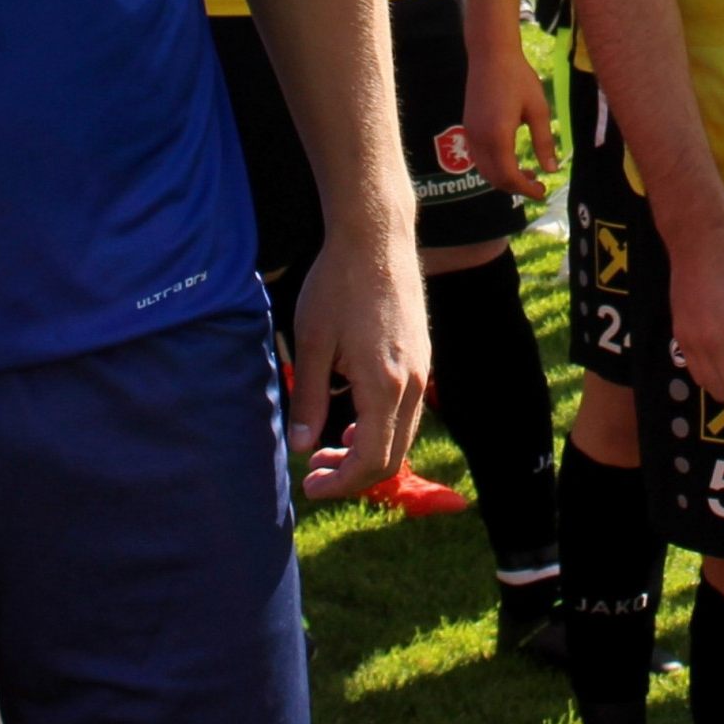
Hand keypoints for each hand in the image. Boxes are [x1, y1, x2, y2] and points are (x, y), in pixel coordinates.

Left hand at [289, 225, 429, 501]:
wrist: (376, 237)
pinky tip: (352, 419)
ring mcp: (422, 368)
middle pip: (392, 456)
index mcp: (384, 385)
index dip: (340, 484)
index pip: (370, 460)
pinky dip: (381, 427)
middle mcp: (412, 382)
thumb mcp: (312, 342)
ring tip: (327, 449)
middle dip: (352, 475)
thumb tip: (301, 447)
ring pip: (402, 433)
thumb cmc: (338, 285)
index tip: (309, 486)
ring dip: (366, 451)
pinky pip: (406, 408)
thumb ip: (308, 400)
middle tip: (313, 475)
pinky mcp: (421, 354)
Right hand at [465, 29, 556, 198]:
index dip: (526, 189)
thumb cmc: (519, 78)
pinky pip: (479, 158)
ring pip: (484, 170)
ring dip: (504, 178)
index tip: (543, 191)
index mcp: (498, 136)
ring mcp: (470, 133)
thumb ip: (544, 142)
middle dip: (516, 188)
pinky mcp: (468, 127)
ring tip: (528, 173)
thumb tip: (552, 170)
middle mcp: (479, 139)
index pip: (509, 176)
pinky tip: (511, 158)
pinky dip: (494, 167)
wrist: (491, 55)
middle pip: (494, 178)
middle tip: (538, 185)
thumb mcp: (539, 110)